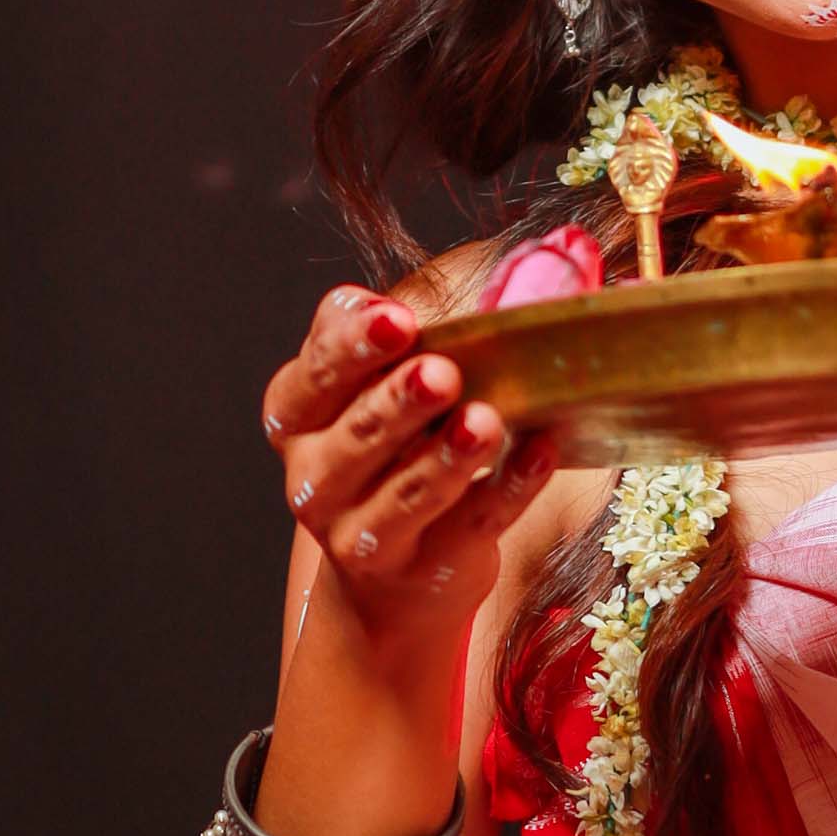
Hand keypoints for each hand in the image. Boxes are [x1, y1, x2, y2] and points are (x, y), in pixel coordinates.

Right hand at [260, 285, 550, 672]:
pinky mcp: (421, 572)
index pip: (315, 375)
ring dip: (448, 458)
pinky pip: (468, 528)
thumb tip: (523, 260)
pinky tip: (539, 454)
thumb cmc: (388, 447)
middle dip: (399, 402)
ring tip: (487, 422)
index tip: (399, 320)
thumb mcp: (374, 383)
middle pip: (357, 436)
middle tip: (442, 372)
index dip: (353, 347)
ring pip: (406, 494)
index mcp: (297, 417)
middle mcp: (315, 479)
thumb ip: (406, 324)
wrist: (389, 575)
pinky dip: (506, 491)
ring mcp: (360, 535)